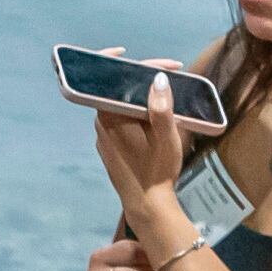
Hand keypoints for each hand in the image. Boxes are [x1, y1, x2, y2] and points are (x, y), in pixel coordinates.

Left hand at [92, 74, 200, 209]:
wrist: (146, 205)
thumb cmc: (156, 171)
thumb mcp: (166, 138)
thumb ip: (161, 107)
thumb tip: (158, 79)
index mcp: (111, 116)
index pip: (120, 77)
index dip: (144, 65)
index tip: (170, 65)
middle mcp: (100, 123)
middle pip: (119, 88)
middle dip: (144, 77)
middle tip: (170, 74)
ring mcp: (102, 135)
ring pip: (119, 104)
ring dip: (140, 95)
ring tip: (165, 90)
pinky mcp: (108, 146)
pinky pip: (119, 118)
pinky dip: (135, 111)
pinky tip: (152, 113)